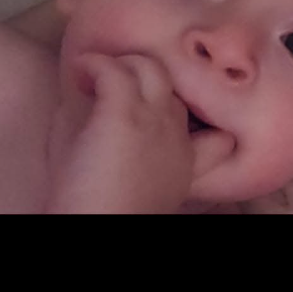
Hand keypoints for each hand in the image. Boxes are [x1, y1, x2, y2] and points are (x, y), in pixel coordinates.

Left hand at [48, 52, 194, 213]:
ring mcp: (152, 120)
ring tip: (97, 76)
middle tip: (114, 85)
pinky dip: (93, 64)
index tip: (157, 111)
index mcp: (183, 161)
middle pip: (174, 90)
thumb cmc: (100, 211)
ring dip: (122, 65)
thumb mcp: (125, 181)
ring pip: (150, 68)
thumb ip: (128, 148)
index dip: (188, 113)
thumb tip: (93, 109)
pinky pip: (112, 69)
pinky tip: (80, 69)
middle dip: (146, 83)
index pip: (212, 129)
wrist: (96, 227)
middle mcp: (175, 136)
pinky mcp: (122, 112)